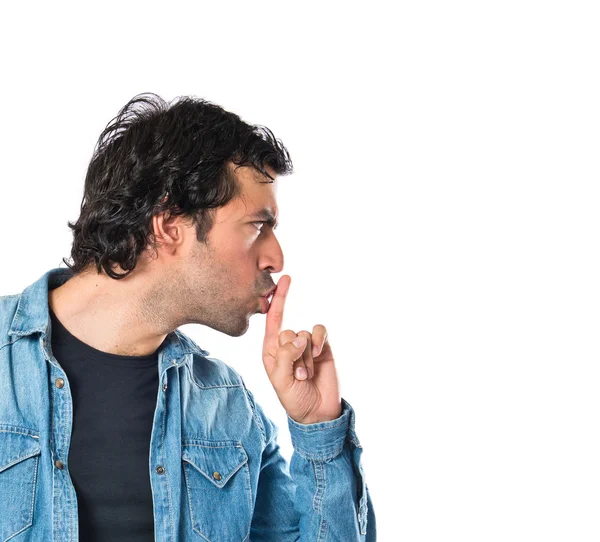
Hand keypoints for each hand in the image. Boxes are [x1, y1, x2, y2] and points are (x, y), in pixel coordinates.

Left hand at [262, 275, 341, 423]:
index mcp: (271, 350)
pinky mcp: (322, 346)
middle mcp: (287, 344)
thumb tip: (299, 337)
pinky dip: (319, 342)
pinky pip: (319, 332)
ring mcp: (305, 345)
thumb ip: (285, 355)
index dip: (277, 299)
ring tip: (307, 375)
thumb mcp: (281, 379)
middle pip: (289, 331)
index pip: (272, 320)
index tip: (283, 280)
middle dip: (295, 355)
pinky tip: (320, 356)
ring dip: (307, 357)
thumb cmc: (293, 398)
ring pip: (305, 335)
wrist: (317, 411)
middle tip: (298, 375)